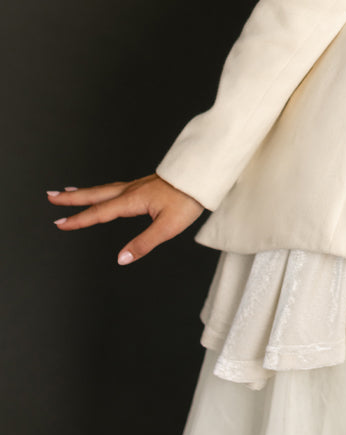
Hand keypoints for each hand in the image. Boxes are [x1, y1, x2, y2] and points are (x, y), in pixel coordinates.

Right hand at [47, 173, 204, 264]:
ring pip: (104, 189)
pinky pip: (116, 187)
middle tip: (51, 196)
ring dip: (85, 192)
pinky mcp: (146, 184)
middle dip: (72, 198)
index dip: (79, 220)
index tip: (60, 223)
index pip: (100, 213)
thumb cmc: (189, 199)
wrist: (204, 176)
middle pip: (95, 194)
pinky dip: (102, 190)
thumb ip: (143, 243)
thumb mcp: (167, 226)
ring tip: (69, 192)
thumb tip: (121, 258)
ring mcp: (138, 185)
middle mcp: (131, 190)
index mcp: (133, 201)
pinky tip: (104, 193)